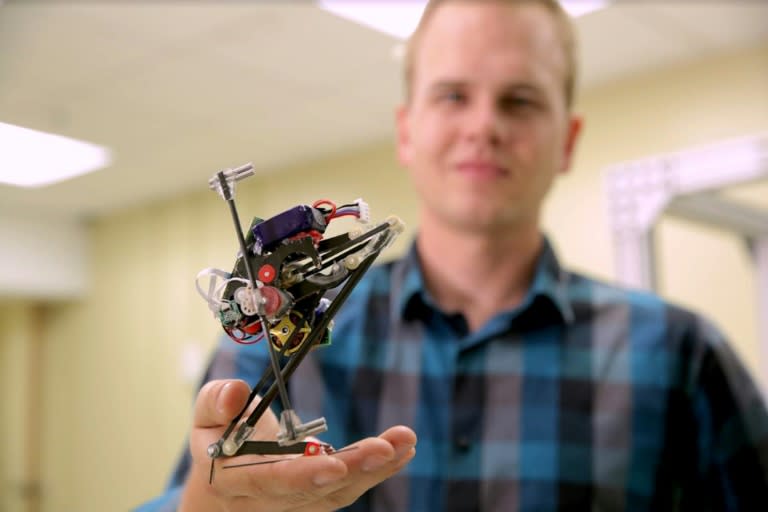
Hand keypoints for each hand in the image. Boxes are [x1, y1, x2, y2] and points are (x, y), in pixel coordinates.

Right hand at [178, 379, 416, 511]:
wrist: (220, 490)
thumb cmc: (217, 441)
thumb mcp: (206, 416)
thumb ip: (217, 401)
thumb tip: (236, 391)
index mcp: (233, 480)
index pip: (270, 480)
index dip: (303, 475)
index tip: (335, 464)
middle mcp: (268, 501)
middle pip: (314, 492)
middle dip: (353, 470)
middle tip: (385, 448)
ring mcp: (296, 505)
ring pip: (339, 494)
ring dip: (375, 469)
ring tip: (404, 441)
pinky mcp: (317, 502)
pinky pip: (349, 490)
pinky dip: (378, 471)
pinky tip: (402, 449)